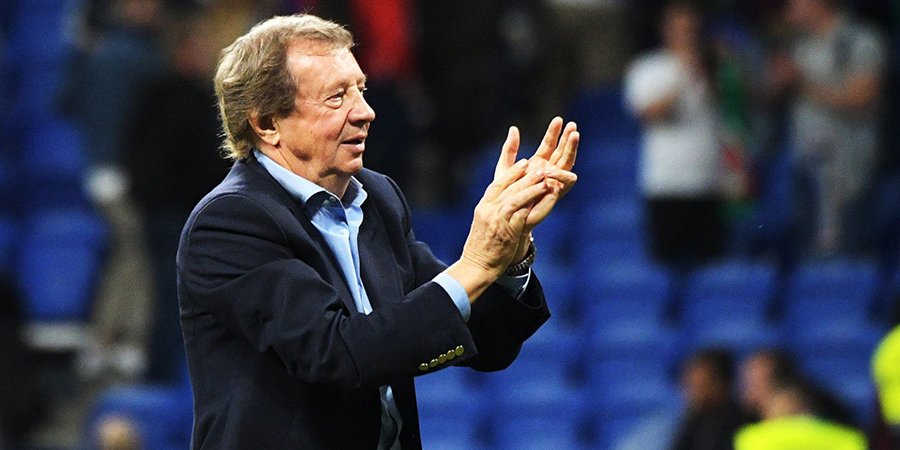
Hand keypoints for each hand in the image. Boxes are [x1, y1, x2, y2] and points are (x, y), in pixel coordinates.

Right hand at [444, 157, 552, 301]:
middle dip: (526, 176)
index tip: (525, 163)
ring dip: (533, 188)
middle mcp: (489, 210)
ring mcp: (498, 221)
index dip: (512, 172)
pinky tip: (546, 199)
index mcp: (483, 206)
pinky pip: (525, 215)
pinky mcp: (509, 232)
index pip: (498, 184)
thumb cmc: (482, 247)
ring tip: (546, 180)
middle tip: (541, 167)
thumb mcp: (484, 222)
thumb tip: (507, 199)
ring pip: (517, 198)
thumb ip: (494, 209)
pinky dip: (537, 205)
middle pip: (509, 188)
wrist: (477, 266)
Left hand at [496, 117, 578, 235]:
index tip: (559, 120)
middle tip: (573, 126)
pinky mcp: (555, 193)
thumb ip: (509, 149)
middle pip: (562, 152)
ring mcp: (554, 182)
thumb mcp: (504, 168)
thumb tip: (514, 128)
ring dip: (572, 151)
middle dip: (568, 139)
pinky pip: (567, 183)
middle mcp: (549, 171)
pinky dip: (565, 174)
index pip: (549, 144)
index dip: (554, 132)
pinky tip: (563, 166)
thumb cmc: (506, 194)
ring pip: (568, 164)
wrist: (508, 217)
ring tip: (574, 137)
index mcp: (538, 163)